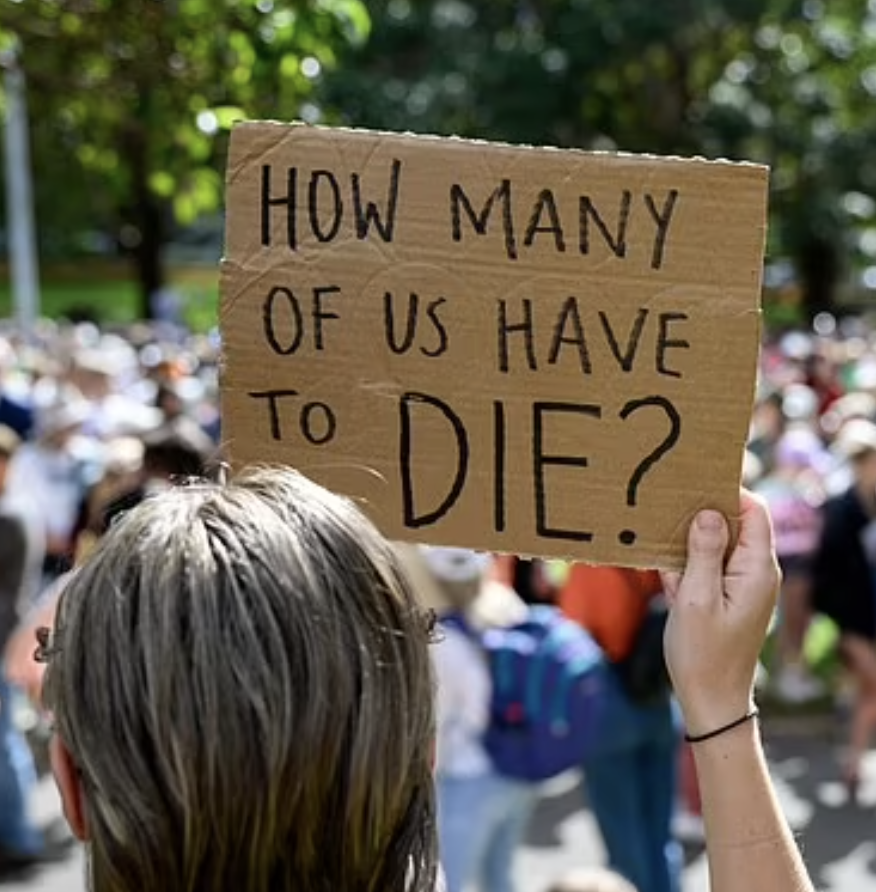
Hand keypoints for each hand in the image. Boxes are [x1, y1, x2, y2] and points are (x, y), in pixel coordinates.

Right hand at [661, 490, 779, 736]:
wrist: (710, 701)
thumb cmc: (704, 653)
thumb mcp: (697, 598)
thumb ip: (703, 552)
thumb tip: (708, 512)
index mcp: (756, 568)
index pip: (753, 510)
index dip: (727, 490)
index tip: (692, 480)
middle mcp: (753, 571)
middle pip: (733, 522)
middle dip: (701, 510)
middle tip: (666, 499)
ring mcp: (739, 583)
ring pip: (714, 542)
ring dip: (687, 536)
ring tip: (655, 526)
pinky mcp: (723, 594)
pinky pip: (705, 564)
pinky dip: (683, 560)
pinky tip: (657, 559)